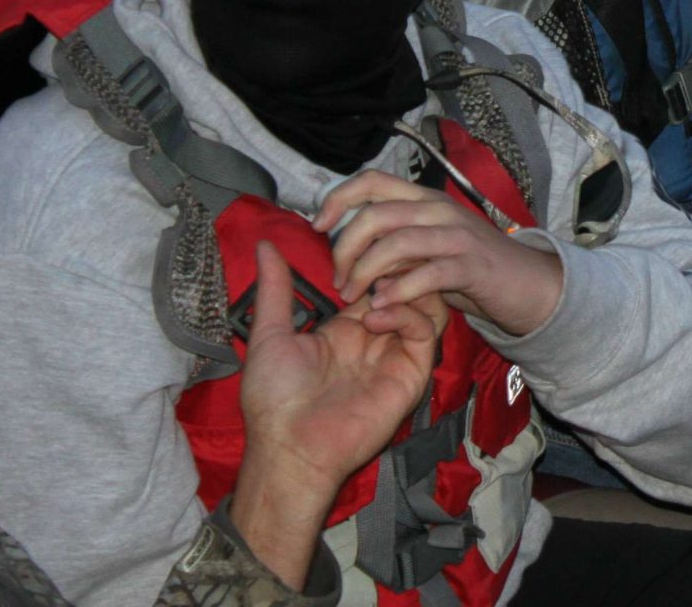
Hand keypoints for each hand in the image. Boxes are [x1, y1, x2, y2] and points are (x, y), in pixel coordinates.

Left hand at [228, 242, 436, 587]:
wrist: (292, 447)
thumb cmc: (275, 399)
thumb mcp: (270, 334)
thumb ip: (275, 289)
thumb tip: (265, 245)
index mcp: (343, 329)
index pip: (371, 282)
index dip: (369, 261)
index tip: (358, 246)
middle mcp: (373, 339)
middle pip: (402, 288)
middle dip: (393, 266)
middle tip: (377, 256)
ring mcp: (394, 355)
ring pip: (423, 304)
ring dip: (404, 287)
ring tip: (378, 286)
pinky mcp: (410, 373)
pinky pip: (425, 332)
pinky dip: (407, 314)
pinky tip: (378, 315)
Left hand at [314, 171, 565, 337]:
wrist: (527, 285)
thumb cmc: (471, 268)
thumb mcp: (428, 248)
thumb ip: (393, 243)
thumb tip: (351, 248)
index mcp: (424, 199)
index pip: (372, 180)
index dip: (339, 197)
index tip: (316, 226)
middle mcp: (438, 209)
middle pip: (377, 212)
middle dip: (346, 246)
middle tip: (338, 280)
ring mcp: (457, 236)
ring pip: (398, 240)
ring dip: (366, 270)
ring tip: (353, 296)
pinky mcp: (472, 267)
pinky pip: (429, 273)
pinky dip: (401, 289)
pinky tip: (384, 304)